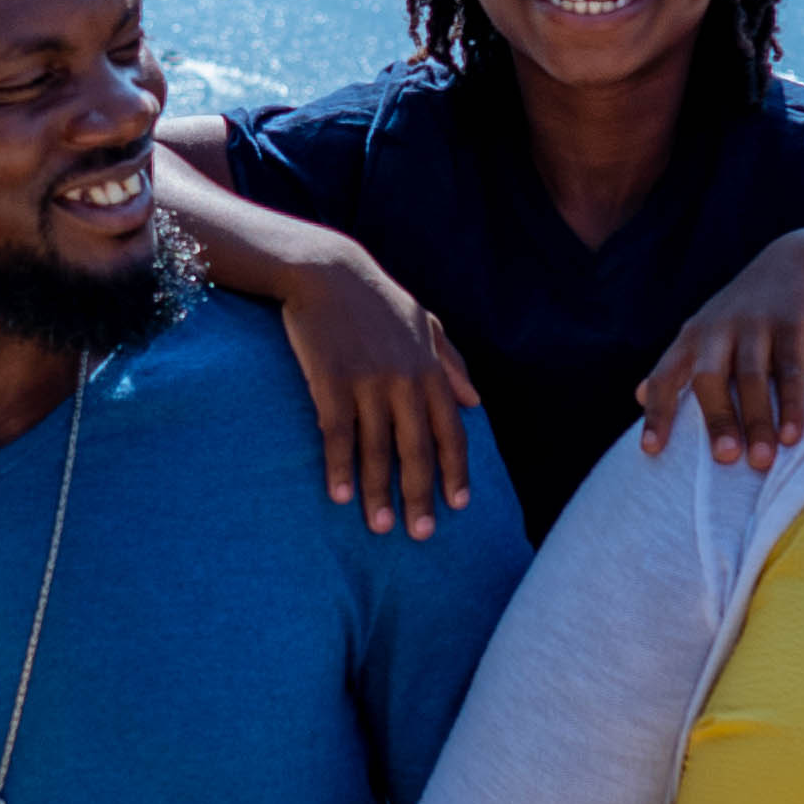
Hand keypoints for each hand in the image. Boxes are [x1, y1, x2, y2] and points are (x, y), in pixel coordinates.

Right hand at [271, 249, 487, 535]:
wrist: (326, 269)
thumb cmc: (376, 299)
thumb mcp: (425, 322)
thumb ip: (452, 362)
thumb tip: (476, 400)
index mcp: (429, 370)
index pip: (450, 431)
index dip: (455, 470)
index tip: (458, 505)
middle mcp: (404, 380)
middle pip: (417, 449)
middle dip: (421, 495)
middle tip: (421, 534)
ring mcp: (368, 381)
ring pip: (377, 448)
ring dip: (379, 492)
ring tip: (380, 527)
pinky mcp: (332, 381)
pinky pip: (338, 434)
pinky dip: (339, 467)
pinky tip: (338, 495)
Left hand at [635, 230, 803, 470]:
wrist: (802, 259)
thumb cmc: (748, 310)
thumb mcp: (707, 329)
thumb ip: (677, 364)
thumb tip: (637, 396)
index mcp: (694, 336)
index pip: (666, 376)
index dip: (657, 412)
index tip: (651, 450)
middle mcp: (719, 330)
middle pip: (709, 378)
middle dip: (716, 419)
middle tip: (725, 460)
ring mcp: (756, 325)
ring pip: (751, 377)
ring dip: (757, 421)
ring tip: (762, 462)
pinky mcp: (793, 325)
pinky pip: (791, 370)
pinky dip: (793, 405)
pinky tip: (793, 437)